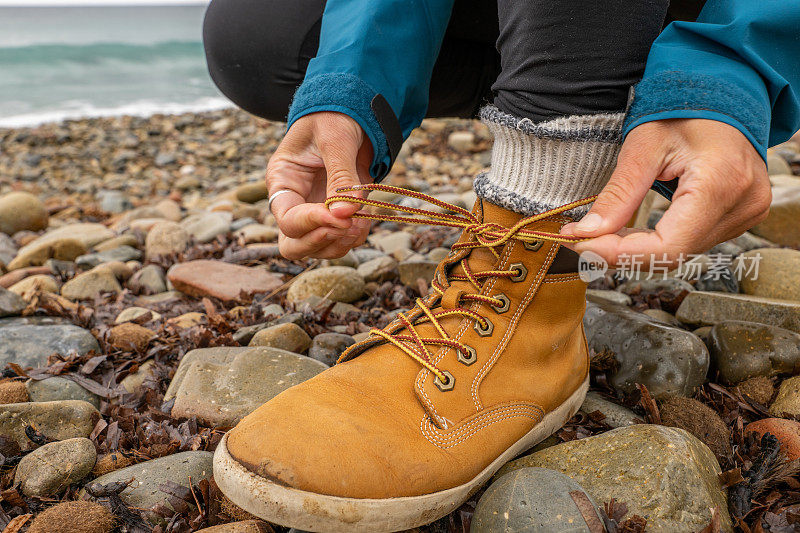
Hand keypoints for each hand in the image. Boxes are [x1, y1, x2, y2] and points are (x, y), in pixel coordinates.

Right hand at [267, 112, 373, 258]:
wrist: (354, 111)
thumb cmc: (336, 116)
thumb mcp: (336, 139)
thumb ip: (340, 176)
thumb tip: (344, 214)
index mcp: (283, 181)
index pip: (288, 220)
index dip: (312, 224)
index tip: (342, 218)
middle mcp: (295, 202)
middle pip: (294, 246)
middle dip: (320, 243)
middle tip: (347, 226)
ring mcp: (316, 211)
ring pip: (319, 249)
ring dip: (342, 243)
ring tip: (362, 219)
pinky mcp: (337, 214)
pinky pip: (343, 239)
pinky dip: (356, 236)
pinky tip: (367, 216)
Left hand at [561, 119, 770, 266]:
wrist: (724, 94)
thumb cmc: (684, 109)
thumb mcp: (643, 147)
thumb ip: (618, 194)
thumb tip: (588, 232)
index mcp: (721, 183)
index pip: (667, 247)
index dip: (620, 254)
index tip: (579, 243)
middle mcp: (741, 205)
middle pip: (673, 254)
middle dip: (621, 252)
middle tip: (580, 238)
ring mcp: (746, 213)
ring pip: (681, 252)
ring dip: (637, 249)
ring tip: (603, 232)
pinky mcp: (741, 216)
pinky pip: (692, 242)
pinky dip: (657, 240)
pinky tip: (633, 230)